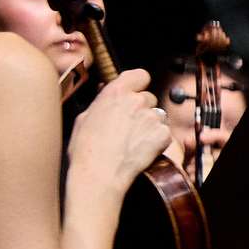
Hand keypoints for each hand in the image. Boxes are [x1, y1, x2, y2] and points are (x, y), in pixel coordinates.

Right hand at [65, 69, 168, 202]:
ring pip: (158, 116)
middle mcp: (137, 101)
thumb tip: (107, 94)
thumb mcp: (84, 118)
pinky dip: (157, 140)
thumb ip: (102, 102)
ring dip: (150, 125)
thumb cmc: (86, 150)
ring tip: (133, 140)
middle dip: (142, 109)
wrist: (99, 173)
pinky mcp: (163, 134)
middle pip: (149, 98)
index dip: (139, 83)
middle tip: (129, 125)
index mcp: (116, 93)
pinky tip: (141, 149)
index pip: (140, 75)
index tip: (136, 90)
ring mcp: (152, 117)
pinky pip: (164, 133)